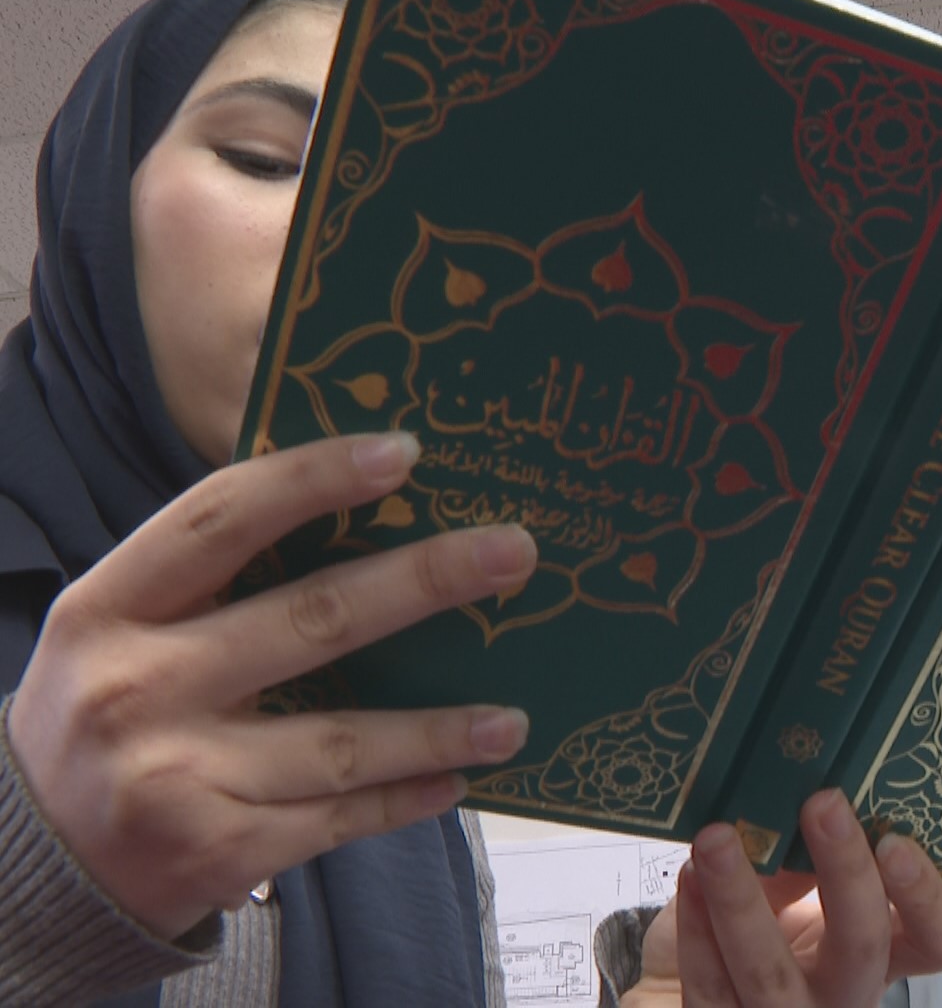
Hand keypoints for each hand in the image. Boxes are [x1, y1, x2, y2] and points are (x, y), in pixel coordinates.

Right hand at [5, 432, 536, 939]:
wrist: (30, 868)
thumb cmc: (104, 719)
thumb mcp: (119, 634)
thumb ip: (210, 583)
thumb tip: (364, 520)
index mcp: (107, 610)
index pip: (221, 521)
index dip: (314, 478)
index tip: (405, 452)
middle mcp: (138, 688)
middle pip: (310, 619)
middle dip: (425, 582)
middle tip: (514, 553)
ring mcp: (177, 776)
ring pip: (342, 740)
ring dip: (438, 726)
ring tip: (512, 717)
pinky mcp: (216, 851)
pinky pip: (338, 817)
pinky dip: (406, 798)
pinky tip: (460, 777)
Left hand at [623, 790, 941, 1006]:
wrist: (680, 992)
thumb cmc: (756, 928)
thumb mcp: (794, 890)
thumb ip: (808, 855)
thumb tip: (806, 792)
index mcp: (883, 951)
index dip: (927, 896)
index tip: (894, 838)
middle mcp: (846, 992)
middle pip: (863, 947)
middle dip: (844, 872)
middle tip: (821, 804)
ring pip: (771, 973)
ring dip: (742, 898)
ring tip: (717, 839)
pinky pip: (710, 985)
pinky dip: (697, 928)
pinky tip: (689, 880)